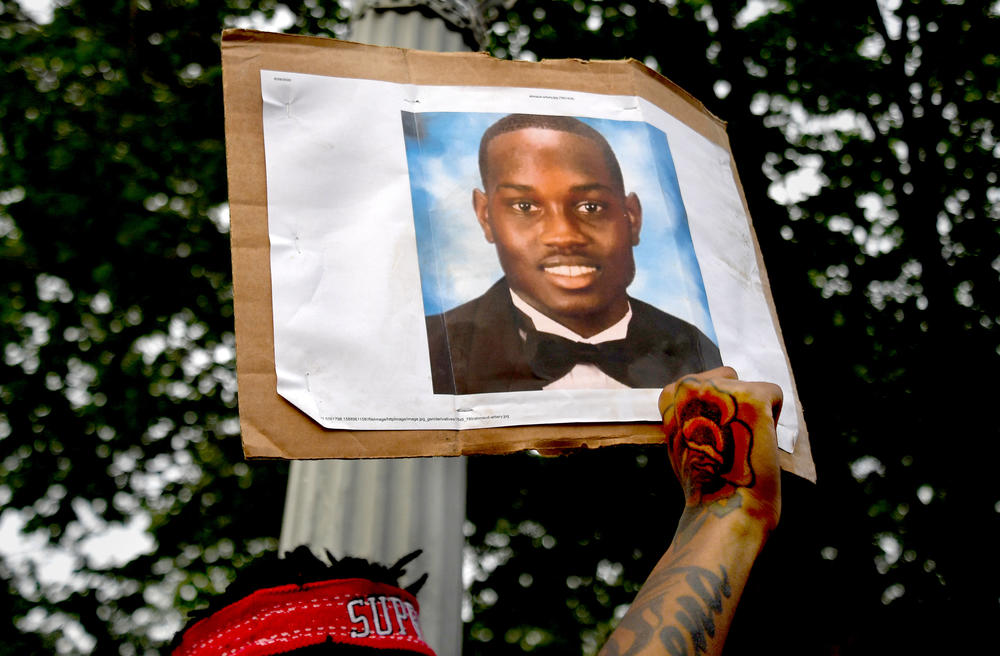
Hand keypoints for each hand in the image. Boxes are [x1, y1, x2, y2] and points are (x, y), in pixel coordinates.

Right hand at [658, 367, 782, 529]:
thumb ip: (688, 414)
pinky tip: (760, 442)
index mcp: (670, 395)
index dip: (716, 412)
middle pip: (728, 377)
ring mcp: (720, 389)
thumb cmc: (704, 484)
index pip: (705, 384)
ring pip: (752, 388)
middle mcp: (691, 384)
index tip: (713, 441)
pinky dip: (775, 418)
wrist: (723, 510)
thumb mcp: (679, 440)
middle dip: (736, 405)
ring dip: (755, 413)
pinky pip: (775, 394)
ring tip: (743, 445)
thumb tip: (709, 400)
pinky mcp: (752, 397)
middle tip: (730, 444)